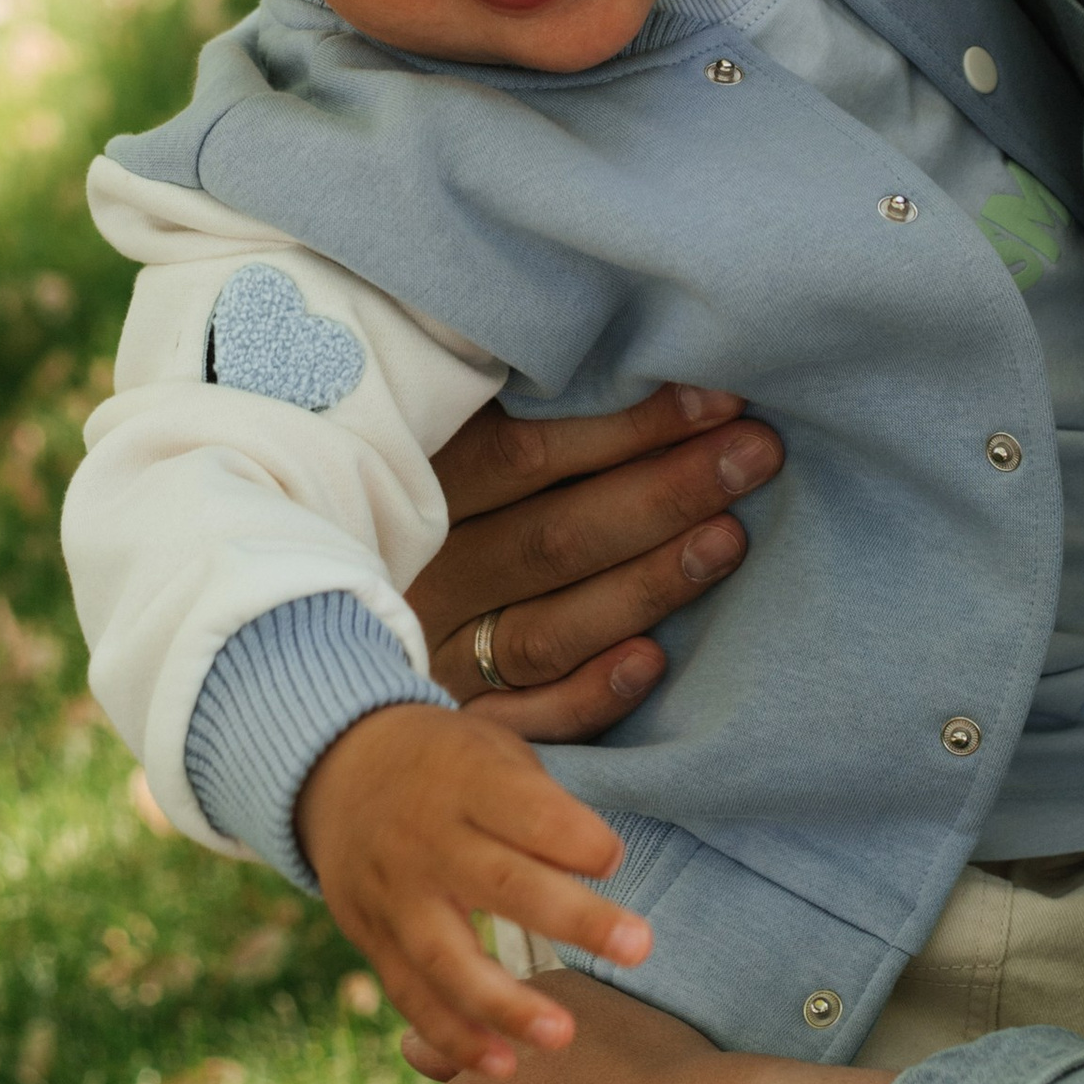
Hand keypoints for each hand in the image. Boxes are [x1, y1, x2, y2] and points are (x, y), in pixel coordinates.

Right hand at [297, 705, 651, 1080]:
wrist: (339, 770)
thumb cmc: (450, 764)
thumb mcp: (494, 752)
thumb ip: (542, 806)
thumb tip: (602, 868)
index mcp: (466, 779)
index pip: (526, 809)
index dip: (573, 836)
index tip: (614, 858)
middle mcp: (426, 838)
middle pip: (501, 883)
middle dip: (572, 918)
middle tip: (639, 947)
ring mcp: (395, 893)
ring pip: (447, 956)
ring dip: (505, 1003)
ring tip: (563, 1036)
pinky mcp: (373, 938)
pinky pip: (411, 995)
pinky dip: (452, 1037)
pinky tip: (502, 1067)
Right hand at [412, 383, 780, 739]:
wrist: (329, 621)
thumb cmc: (420, 498)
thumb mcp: (438, 437)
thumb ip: (505, 410)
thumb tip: (641, 362)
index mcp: (416, 488)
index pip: (528, 455)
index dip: (631, 429)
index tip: (719, 401)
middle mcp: (424, 572)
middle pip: (553, 538)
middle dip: (666, 495)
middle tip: (755, 457)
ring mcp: (434, 650)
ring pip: (547, 629)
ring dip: (644, 586)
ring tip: (729, 541)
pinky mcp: (453, 720)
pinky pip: (521, 720)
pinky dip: (585, 695)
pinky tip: (652, 662)